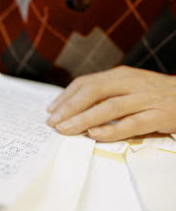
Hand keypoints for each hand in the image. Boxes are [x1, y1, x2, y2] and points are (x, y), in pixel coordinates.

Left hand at [47, 66, 175, 141]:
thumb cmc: (154, 95)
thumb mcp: (129, 87)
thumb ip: (105, 93)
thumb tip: (72, 107)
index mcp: (120, 75)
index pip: (86, 83)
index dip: (66, 96)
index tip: (51, 110)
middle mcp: (131, 83)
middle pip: (94, 92)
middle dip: (70, 107)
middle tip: (53, 122)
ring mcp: (146, 98)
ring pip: (109, 107)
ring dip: (84, 119)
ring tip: (65, 129)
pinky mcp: (159, 115)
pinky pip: (131, 123)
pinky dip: (111, 129)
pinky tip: (94, 135)